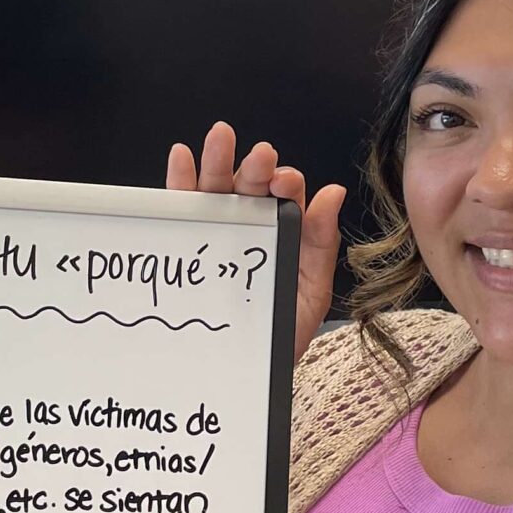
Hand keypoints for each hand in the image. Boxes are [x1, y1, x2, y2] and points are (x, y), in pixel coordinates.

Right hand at [166, 120, 345, 364]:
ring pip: (213, 189)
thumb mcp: (310, 291)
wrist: (244, 375)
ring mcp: (215, 231)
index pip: (284, 194)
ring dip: (216, 160)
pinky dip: (178, 179)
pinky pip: (179, 208)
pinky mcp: (184, 243)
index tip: (284, 181)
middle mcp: (248, 224)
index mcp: (282, 229)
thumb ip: (320, 244)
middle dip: (252, 165)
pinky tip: (181, 157)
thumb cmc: (280, 333)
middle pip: (247, 184)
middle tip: (260, 155)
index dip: (285, 181)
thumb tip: (333, 194)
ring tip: (219, 138)